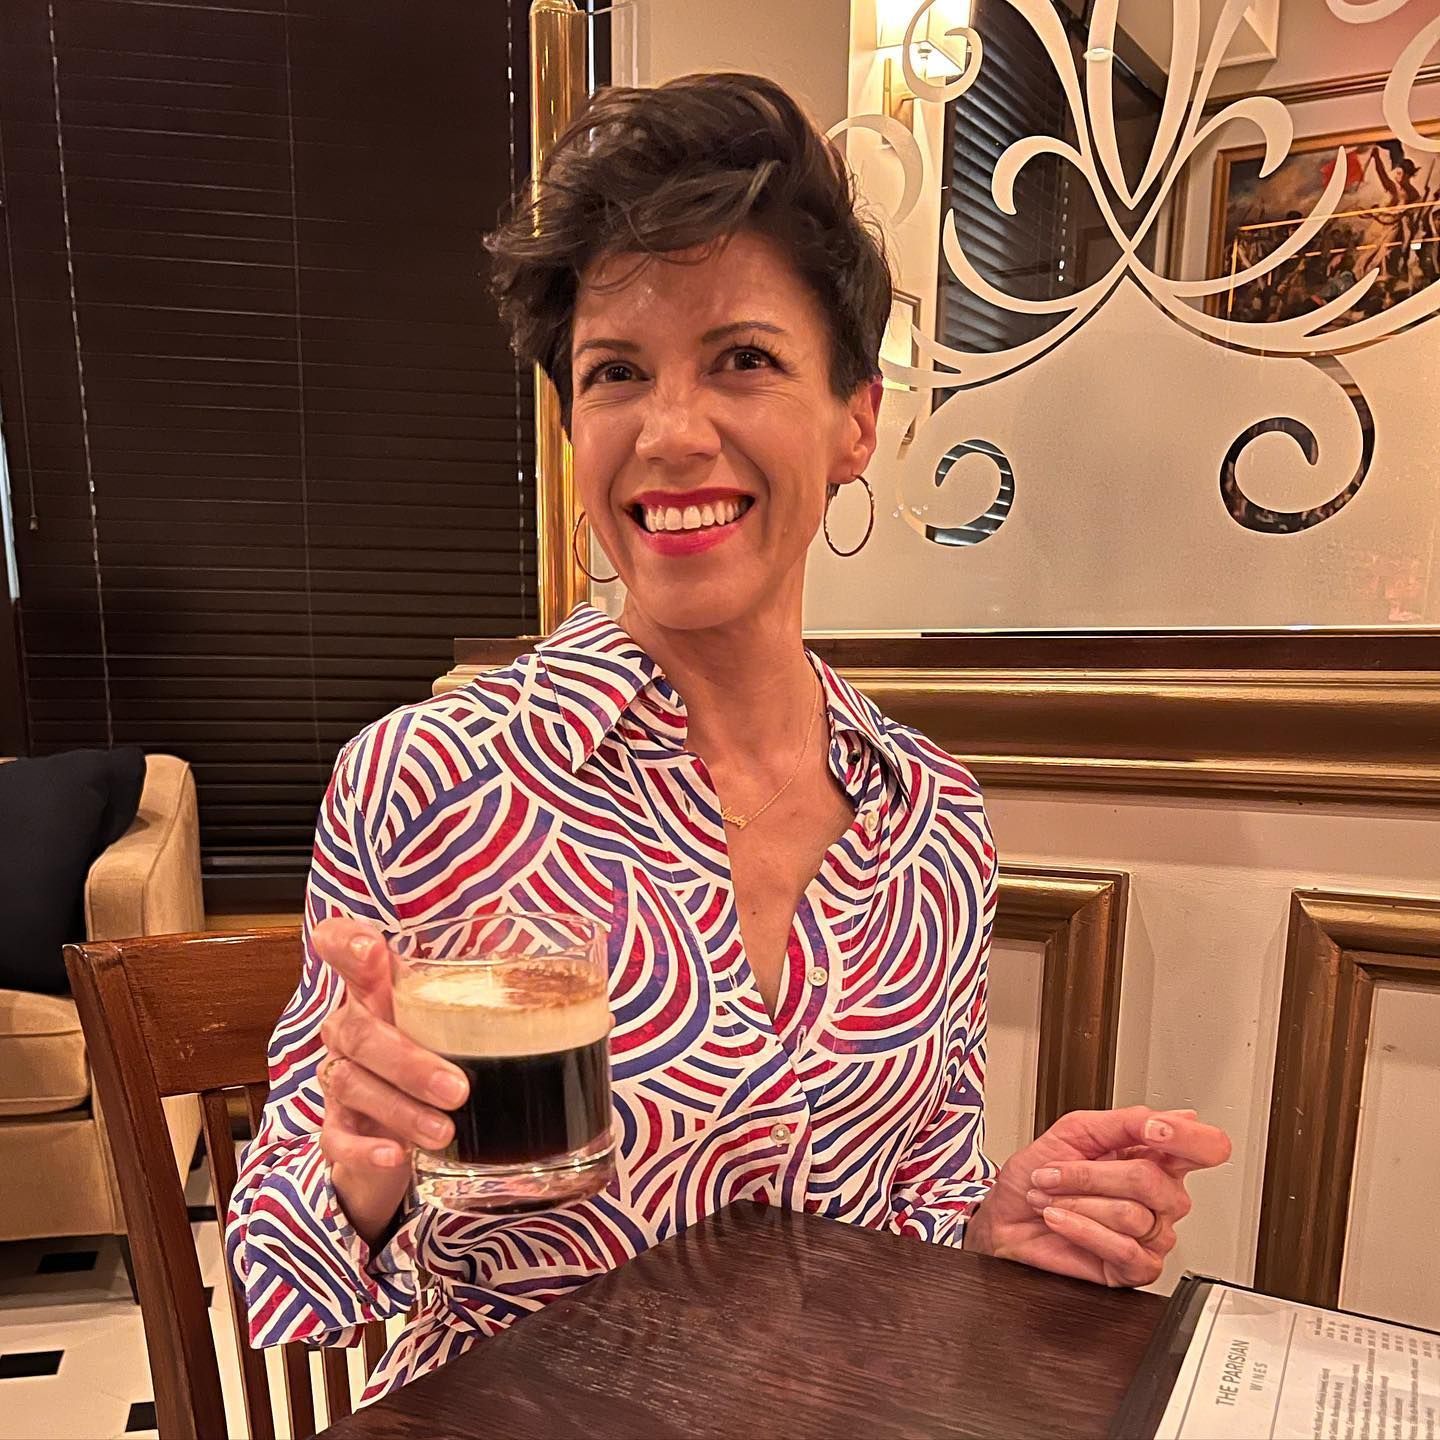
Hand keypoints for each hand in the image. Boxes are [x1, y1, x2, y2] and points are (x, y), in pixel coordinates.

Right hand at [312, 918, 470, 1247]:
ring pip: (353, 1083)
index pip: (342, 949)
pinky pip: (338, 1137)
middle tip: (458, 1089)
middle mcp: (349, 1028)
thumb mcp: (455, 1024)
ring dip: (401, 1109)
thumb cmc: (433, 1058)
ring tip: (444, 1130)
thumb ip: (485, 998)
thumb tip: (562, 981)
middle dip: (409, 1062)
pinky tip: (396, 1154)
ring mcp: (339, 1077)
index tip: (369, 947)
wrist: (398, 1133)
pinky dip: (366, 1149)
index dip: (347, 942)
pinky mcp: (336, 1127)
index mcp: (374, 992)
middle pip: (361, 1032)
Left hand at [965, 1106, 1231, 1287]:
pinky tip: (1059, 1219)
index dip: (1189, 1138)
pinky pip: (1123, 1249)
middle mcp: (1161, 1197)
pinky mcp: (1138, 1268)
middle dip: (1091, 1175)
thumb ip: (1127, 1121)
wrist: (1006, 1217)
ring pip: (1132, 1215)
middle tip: (1055, 1173)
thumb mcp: (1076, 1131)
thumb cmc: (1039, 1174)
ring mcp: (1153, 1234)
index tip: (1154, 1130)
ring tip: (1051, 1198)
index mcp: (1154, 1157)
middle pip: (1153, 1181)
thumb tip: (1178, 1117)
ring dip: (1078, 1201)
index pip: (1206, 1147)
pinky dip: (1081, 1229)